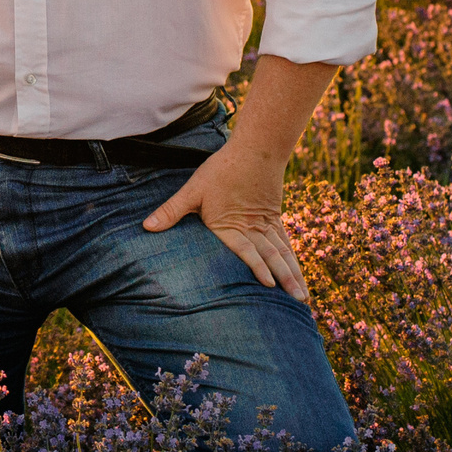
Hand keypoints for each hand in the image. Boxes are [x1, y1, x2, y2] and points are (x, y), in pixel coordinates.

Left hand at [142, 143, 307, 302]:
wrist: (255, 148)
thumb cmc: (222, 169)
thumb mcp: (193, 189)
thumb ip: (172, 210)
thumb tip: (147, 227)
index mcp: (232, 224)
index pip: (247, 250)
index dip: (257, 267)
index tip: (269, 285)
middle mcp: (253, 228)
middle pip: (273, 257)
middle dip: (286, 280)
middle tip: (300, 302)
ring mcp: (267, 224)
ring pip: (283, 253)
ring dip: (293, 275)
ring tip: (303, 298)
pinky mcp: (274, 219)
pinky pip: (286, 243)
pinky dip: (293, 260)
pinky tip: (297, 272)